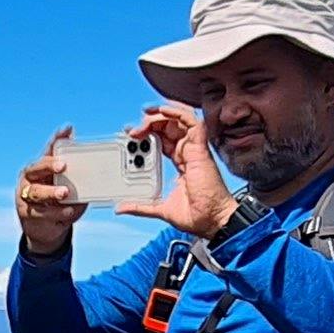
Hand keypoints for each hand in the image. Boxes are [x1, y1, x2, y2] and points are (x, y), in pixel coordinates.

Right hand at [15, 129, 89, 256]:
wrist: (46, 229)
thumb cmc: (59, 202)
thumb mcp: (70, 188)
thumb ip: (78, 176)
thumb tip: (94, 166)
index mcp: (42, 166)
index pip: (49, 149)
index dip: (58, 138)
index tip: (67, 129)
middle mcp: (30, 178)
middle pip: (36, 168)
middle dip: (49, 165)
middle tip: (63, 166)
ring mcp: (25, 195)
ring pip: (36, 192)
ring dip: (50, 192)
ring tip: (65, 193)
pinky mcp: (26, 213)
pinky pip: (41, 212)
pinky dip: (56, 212)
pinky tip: (68, 211)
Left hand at [121, 103, 242, 239]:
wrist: (212, 221)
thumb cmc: (197, 215)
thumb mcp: (160, 208)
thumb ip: (140, 206)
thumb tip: (121, 208)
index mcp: (180, 163)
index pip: (162, 140)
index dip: (147, 133)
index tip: (131, 135)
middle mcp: (187, 153)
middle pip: (168, 127)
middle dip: (150, 122)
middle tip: (133, 129)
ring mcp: (194, 150)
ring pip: (178, 120)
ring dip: (160, 114)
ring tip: (145, 115)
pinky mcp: (200, 149)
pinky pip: (192, 122)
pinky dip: (177, 112)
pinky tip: (163, 111)